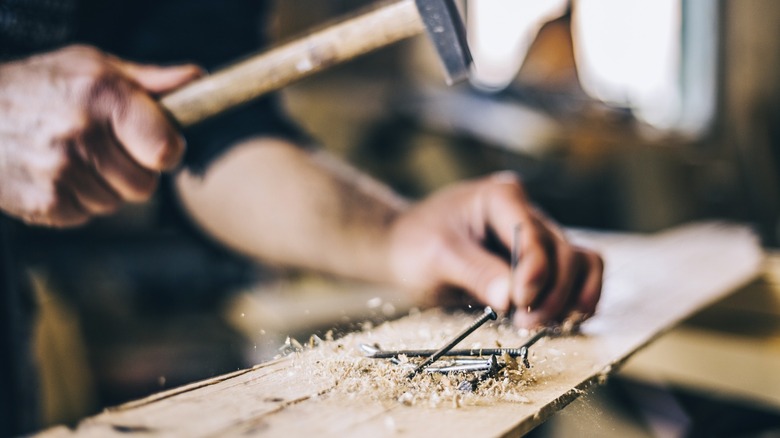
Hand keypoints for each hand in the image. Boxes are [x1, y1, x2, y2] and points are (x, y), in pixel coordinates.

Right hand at [0, 45, 200, 226]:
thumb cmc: (41, 86)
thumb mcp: (94, 68)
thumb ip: (150, 81)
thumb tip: (199, 80)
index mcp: (103, 97)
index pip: (166, 151)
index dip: (168, 151)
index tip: (159, 145)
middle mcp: (82, 135)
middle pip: (145, 185)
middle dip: (134, 170)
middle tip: (108, 149)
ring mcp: (60, 172)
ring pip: (116, 203)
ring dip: (104, 186)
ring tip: (76, 157)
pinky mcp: (44, 202)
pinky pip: (86, 215)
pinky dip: (77, 200)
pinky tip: (57, 173)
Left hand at [388, 172, 602, 327]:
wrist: (403, 250)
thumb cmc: (414, 244)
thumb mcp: (436, 256)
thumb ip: (475, 273)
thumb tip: (510, 299)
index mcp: (502, 197)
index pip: (534, 235)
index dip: (535, 271)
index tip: (520, 302)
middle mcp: (527, 213)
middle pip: (565, 253)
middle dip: (553, 293)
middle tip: (525, 323)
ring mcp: (537, 238)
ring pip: (580, 265)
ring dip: (569, 300)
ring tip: (538, 324)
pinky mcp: (540, 263)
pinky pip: (578, 277)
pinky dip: (575, 300)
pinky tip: (558, 321)